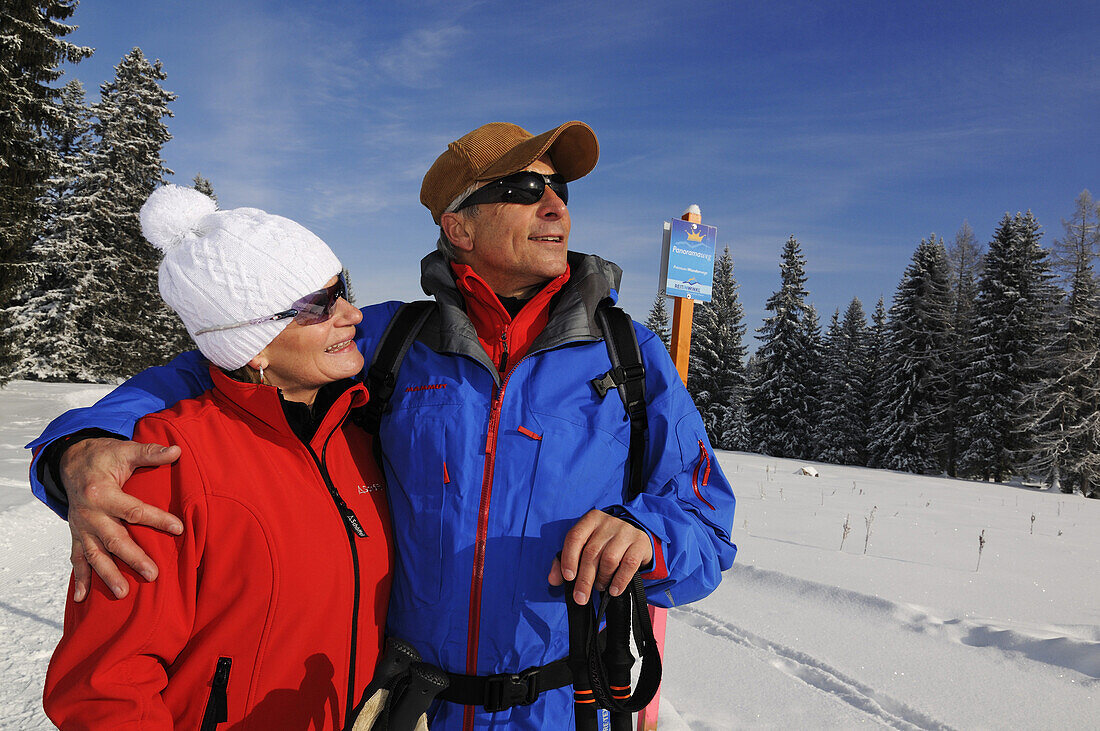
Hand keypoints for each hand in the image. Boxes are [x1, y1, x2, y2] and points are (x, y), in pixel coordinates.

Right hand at [61, 438, 182, 600]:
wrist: (71, 462)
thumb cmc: (103, 457)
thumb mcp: (125, 450)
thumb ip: (150, 453)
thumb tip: (177, 450)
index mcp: (102, 493)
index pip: (133, 510)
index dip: (157, 519)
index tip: (178, 528)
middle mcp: (89, 514)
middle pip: (113, 539)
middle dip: (133, 558)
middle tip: (153, 574)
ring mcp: (81, 527)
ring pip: (94, 555)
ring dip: (107, 575)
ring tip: (123, 593)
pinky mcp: (77, 535)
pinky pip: (77, 558)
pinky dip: (79, 578)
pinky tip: (82, 598)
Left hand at [548, 510, 652, 603]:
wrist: (635, 538)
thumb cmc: (604, 544)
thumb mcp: (584, 547)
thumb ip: (565, 562)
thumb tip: (553, 580)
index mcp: (590, 520)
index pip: (575, 537)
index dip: (569, 558)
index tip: (568, 578)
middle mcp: (608, 522)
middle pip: (591, 553)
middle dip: (584, 579)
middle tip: (580, 598)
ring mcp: (625, 531)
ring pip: (609, 559)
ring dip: (602, 579)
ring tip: (599, 587)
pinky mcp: (640, 543)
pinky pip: (628, 564)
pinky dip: (619, 581)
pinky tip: (614, 590)